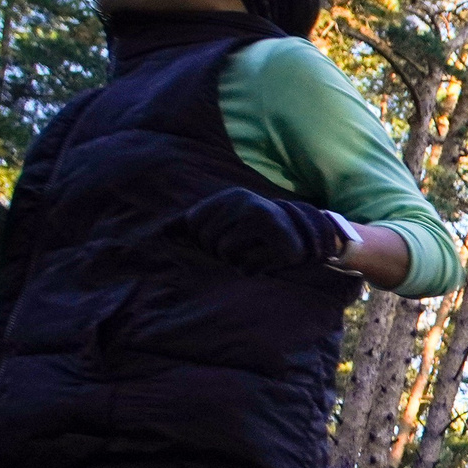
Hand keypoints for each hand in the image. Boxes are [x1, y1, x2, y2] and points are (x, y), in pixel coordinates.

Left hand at [171, 186, 345, 271]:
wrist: (307, 238)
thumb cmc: (256, 234)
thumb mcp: (224, 222)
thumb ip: (191, 225)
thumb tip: (160, 234)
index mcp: (231, 196)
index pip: (194, 224)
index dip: (204, 237)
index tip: (226, 235)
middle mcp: (246, 204)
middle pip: (208, 240)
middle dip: (221, 251)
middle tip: (243, 247)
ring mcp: (265, 222)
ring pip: (225, 254)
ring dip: (237, 261)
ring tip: (253, 253)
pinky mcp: (281, 244)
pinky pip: (247, 267)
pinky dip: (253, 270)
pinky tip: (265, 262)